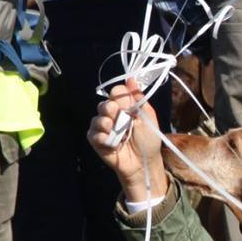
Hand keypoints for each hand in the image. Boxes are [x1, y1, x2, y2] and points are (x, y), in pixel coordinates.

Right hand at [89, 79, 167, 202]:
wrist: (144, 162)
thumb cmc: (148, 140)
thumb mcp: (148, 117)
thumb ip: (139, 98)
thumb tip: (131, 78)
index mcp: (125, 106)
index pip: (116, 91)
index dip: (120, 97)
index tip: (129, 106)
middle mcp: (111, 114)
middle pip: (104, 103)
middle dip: (113, 110)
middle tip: (122, 119)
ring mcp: (102, 127)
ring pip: (97, 118)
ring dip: (108, 125)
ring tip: (117, 134)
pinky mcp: (96, 140)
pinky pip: (93, 133)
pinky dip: (102, 137)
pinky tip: (112, 144)